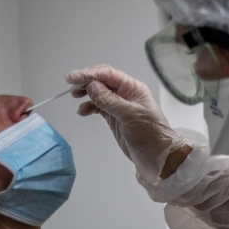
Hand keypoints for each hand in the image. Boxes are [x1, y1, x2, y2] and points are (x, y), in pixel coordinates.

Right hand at [66, 65, 186, 180]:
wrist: (157, 155)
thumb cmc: (149, 133)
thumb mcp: (130, 115)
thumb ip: (110, 100)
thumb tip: (92, 85)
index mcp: (133, 88)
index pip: (109, 74)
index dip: (90, 73)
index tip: (72, 78)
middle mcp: (126, 94)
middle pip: (102, 81)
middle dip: (86, 81)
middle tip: (71, 88)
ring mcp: (119, 105)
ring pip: (98, 93)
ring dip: (86, 93)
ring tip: (75, 97)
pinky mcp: (114, 117)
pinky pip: (98, 107)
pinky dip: (89, 107)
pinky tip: (82, 112)